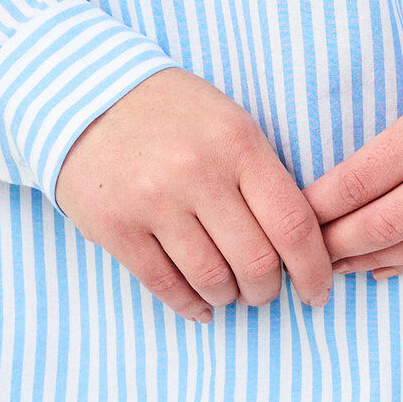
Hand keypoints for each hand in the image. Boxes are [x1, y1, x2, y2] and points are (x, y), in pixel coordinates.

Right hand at [54, 68, 334, 321]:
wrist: (85, 96)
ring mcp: (153, 202)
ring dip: (231, 297)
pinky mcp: (115, 227)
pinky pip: (166, 286)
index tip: (317, 290)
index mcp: (237, 142)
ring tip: (231, 291)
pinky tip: (200, 302)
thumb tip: (302, 246)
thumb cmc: (173, 113)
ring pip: (213, 281)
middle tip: (266, 290)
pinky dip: (191, 305)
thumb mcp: (229, 122)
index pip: (293, 223)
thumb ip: (264, 176)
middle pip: (257, 262)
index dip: (314, 269)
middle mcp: (197, 172)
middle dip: (269, 290)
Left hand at [300, 50, 402, 276]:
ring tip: (341, 268)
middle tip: (307, 256)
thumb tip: (343, 187)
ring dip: (375, 262)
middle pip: (386, 223)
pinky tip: (390, 268)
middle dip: (338, 245)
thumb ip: (400, 138)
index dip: (320, 206)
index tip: (293, 215)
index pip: (360, 178)